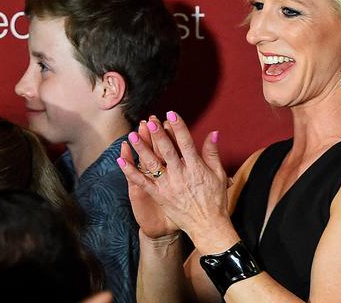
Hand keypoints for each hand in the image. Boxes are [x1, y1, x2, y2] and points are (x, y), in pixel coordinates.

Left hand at [118, 113, 236, 251]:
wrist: (208, 226)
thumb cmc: (215, 200)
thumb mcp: (219, 175)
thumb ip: (212, 153)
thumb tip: (213, 132)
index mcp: (196, 168)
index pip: (186, 144)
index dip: (178, 128)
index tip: (171, 114)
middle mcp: (181, 175)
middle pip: (167, 152)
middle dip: (158, 136)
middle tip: (149, 122)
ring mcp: (168, 186)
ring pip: (152, 165)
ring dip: (141, 150)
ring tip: (132, 135)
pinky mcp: (159, 196)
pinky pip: (142, 182)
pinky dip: (131, 171)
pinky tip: (121, 160)